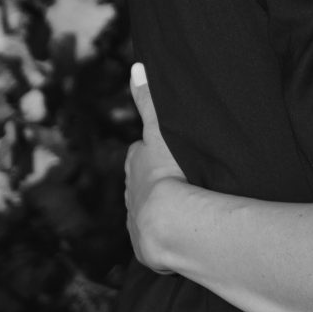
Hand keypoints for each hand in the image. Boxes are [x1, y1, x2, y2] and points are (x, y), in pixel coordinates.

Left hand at [125, 64, 186, 268]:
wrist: (168, 222)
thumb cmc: (167, 173)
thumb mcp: (159, 131)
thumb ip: (148, 100)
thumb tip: (136, 67)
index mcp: (134, 164)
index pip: (139, 154)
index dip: (152, 153)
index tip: (167, 154)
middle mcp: (128, 192)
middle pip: (140, 183)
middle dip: (154, 182)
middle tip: (179, 181)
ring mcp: (136, 219)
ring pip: (147, 210)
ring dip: (161, 209)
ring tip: (184, 210)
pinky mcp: (144, 244)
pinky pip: (156, 236)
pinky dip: (166, 233)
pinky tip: (181, 233)